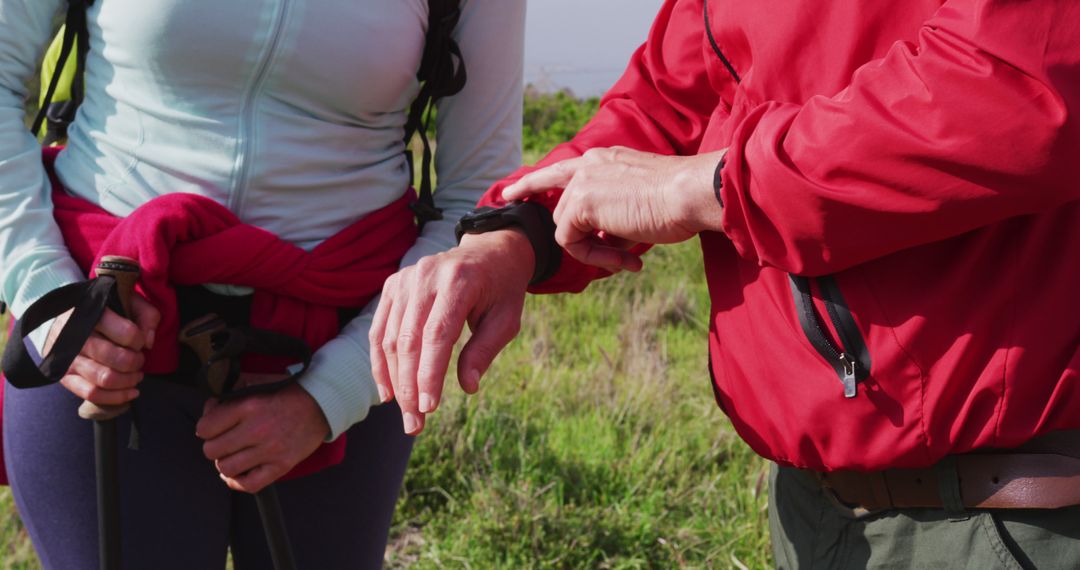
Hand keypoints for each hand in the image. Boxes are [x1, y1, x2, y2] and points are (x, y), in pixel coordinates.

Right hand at [48, 294, 159, 405]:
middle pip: (117, 360)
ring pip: (105, 379)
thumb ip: (145, 315)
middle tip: (139, 359)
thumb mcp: (126, 300)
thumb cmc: (101, 310)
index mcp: (92, 314)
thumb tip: (149, 343)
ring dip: (128, 381)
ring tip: (137, 375)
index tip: (140, 340)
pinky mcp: (64, 376)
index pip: (127, 333)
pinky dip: (115, 397)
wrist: (58, 317)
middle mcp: (77, 337)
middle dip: (136, 362)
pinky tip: (131, 392)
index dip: (140, 341)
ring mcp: (68, 359)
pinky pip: (91, 394)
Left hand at [196, 381, 329, 493]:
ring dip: (224, 463)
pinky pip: (249, 484)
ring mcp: (270, 450)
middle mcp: (257, 430)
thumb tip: (211, 407)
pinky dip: (237, 482)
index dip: (205, 427)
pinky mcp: (282, 465)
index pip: (205, 427)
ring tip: (232, 455)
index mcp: (249, 406)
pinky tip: (237, 473)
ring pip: (227, 468)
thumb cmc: (290, 392)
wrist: (323, 404)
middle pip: (212, 450)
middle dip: (213, 445)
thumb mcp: (259, 382)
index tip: (212, 426)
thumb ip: (232, 392)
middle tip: (223, 440)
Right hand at [369, 229, 532, 434]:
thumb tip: (468, 387)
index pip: (437, 334)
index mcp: (459, 280)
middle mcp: (426, 275)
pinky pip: (379, 329)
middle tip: (415, 425)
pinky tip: (388, 392)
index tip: (429, 408)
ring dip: (395, 382)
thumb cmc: (502, 289)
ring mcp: (405, 278)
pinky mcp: (393, 285)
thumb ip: (485, 349)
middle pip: (408, 340)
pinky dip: (380, 363)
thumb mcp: (507, 318)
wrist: (489, 251)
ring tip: (407, 416)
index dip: (429, 373)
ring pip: (389, 338)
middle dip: (409, 387)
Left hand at [502, 146, 726, 271]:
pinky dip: (593, 256)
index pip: (558, 171)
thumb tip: (605, 239)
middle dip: (586, 241)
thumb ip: (614, 215)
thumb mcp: (640, 203)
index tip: (511, 194)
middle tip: (622, 259)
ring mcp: (582, 182)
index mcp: (603, 159)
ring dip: (596, 251)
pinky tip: (623, 257)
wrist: (690, 194)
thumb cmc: (678, 201)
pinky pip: (570, 242)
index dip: (532, 183)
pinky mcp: (581, 203)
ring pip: (567, 229)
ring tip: (629, 259)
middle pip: (562, 210)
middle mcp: (588, 165)